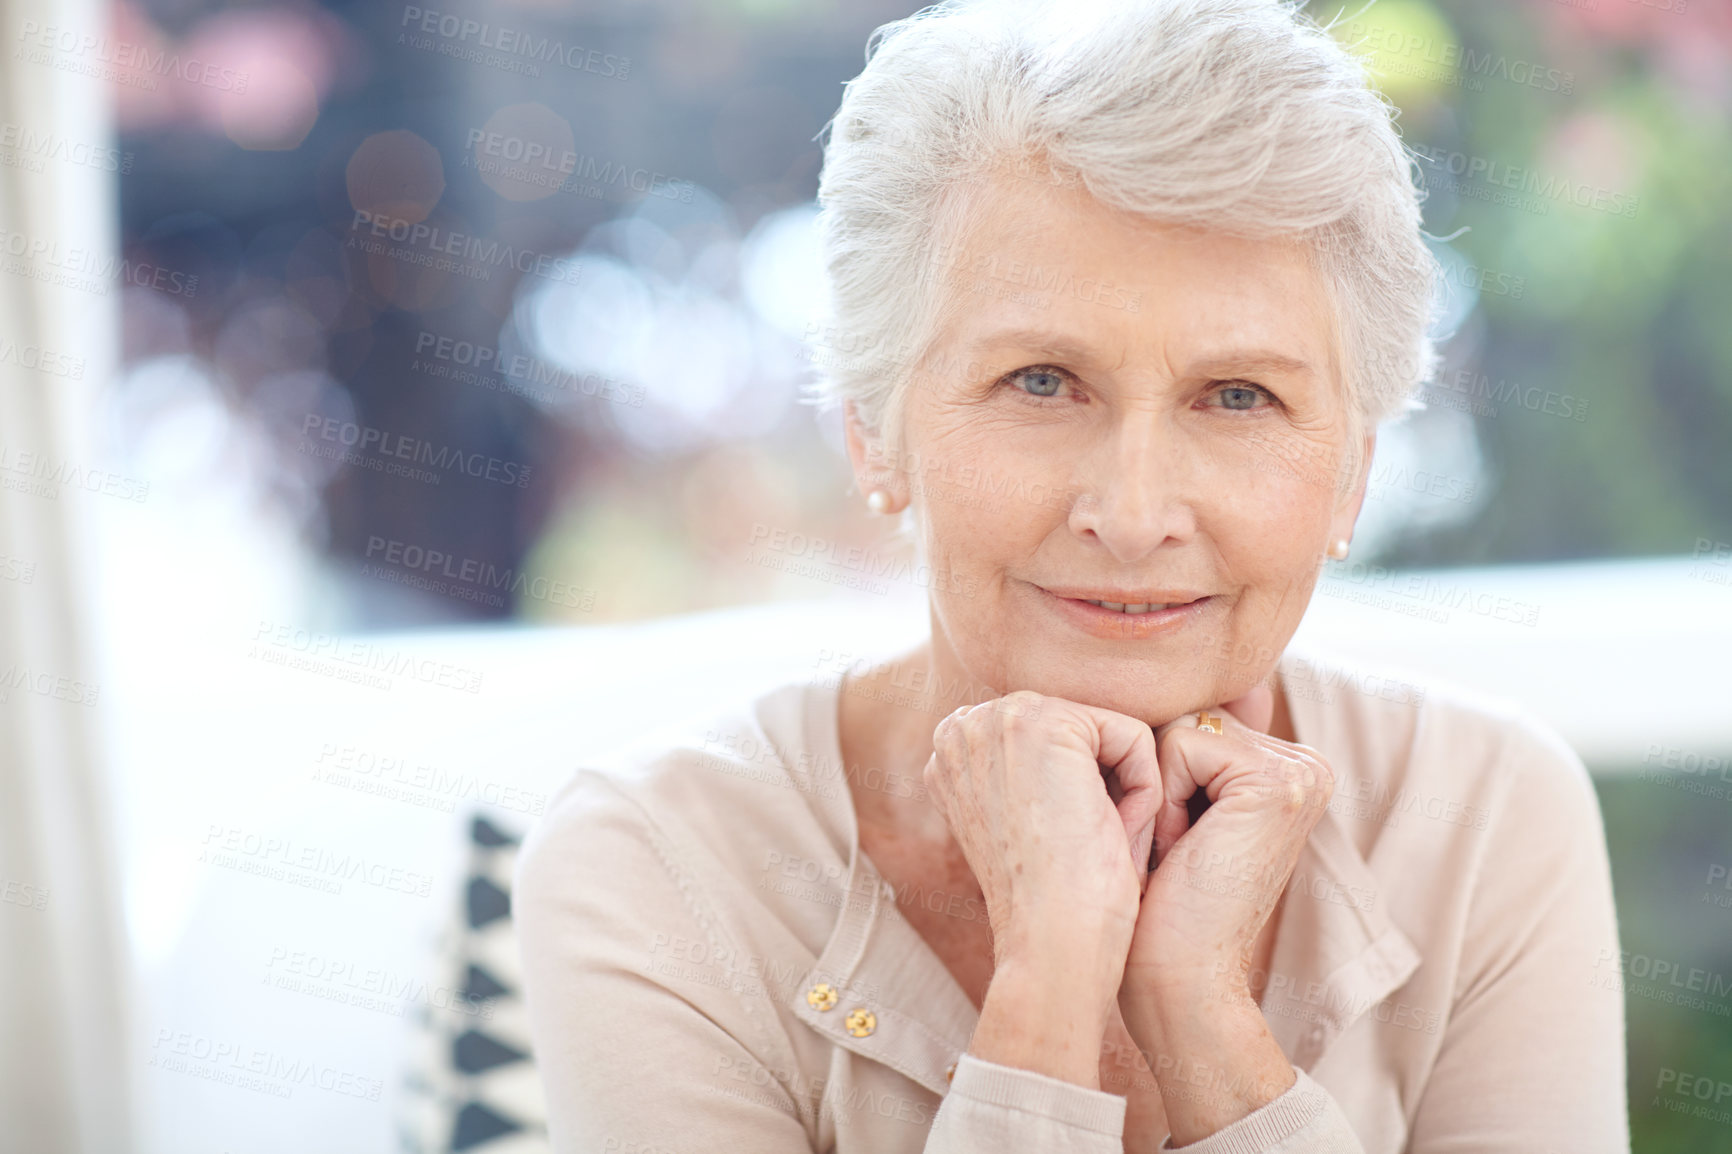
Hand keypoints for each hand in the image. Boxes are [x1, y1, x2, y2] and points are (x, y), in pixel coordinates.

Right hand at [923, 692, 1162, 1075]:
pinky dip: (1146, 788)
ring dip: (1125, 788)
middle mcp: (963, 728)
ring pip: (1107, 734)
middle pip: (1080, 732)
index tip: (1070, 847)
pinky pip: (1133, 736)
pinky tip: (1118, 832)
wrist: (1052, 945)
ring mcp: (998, 720)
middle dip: (1104, 787)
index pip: (1053, 740)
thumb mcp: (1024, 826)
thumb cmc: (1053, 906)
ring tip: (1106, 841)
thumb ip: (1029, 774)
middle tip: (1093, 848)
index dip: (1082, 791)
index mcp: (951, 754)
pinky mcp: (1046, 723)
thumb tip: (1075, 748)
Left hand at [1123, 683, 1332, 995]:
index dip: (1164, 780)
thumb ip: (1194, 746)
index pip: (1194, 720)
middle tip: (1179, 851)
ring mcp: (1301, 772)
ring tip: (1180, 851)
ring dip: (1160, 792)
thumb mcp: (1179, 810)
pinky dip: (1163, 800)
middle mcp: (1307, 764)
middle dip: (1162, 782)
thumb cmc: (1161, 904)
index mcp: (1291, 768)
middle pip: (1188, 717)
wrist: (1180, 979)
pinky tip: (1184, 849)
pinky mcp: (1277, 784)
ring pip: (1180, 728)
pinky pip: (1179, 745)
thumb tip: (1194, 685)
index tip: (1184, 844)